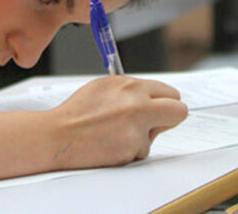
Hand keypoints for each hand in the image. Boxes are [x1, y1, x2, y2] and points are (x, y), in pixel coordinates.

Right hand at [47, 76, 187, 168]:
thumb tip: (152, 95)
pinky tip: (111, 143)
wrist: (58, 135)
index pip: (170, 92)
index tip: (163, 107)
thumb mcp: (105, 87)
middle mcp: (138, 105)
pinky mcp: (132, 150)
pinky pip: (141, 150)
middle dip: (171, 116)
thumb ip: (131, 90)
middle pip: (178, 111)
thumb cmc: (77, 112)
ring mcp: (137, 129)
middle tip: (158, 121)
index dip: (166, 101)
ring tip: (116, 132)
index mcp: (131, 86)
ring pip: (156, 134)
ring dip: (143, 135)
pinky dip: (130, 149)